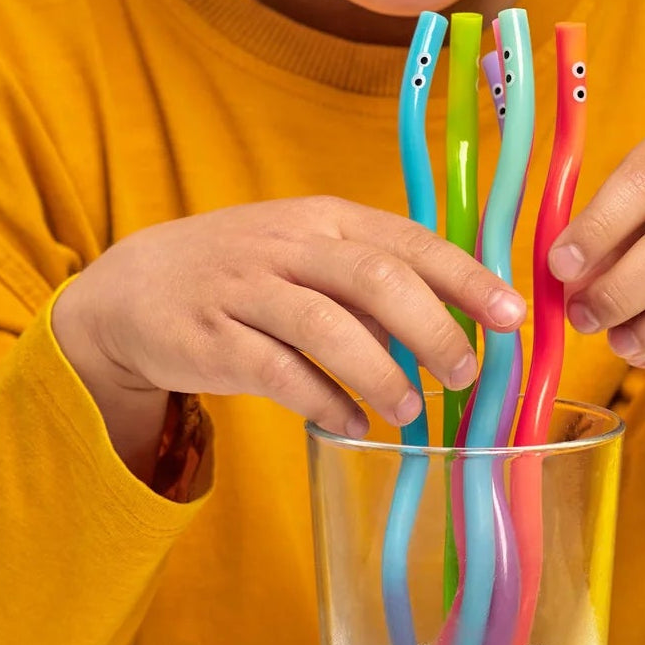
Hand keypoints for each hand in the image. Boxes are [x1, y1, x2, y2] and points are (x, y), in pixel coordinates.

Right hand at [53, 197, 525, 476]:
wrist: (133, 289)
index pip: (410, 242)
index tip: (511, 317)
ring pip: (327, 327)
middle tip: (465, 373)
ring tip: (411, 411)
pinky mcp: (213, 340)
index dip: (466, 279)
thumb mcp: (304, 255)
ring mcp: (246, 290)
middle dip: (432, 328)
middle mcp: (289, 247)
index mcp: (324, 220)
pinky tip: (351, 424)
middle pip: (376, 280)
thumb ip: (369, 284)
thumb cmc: (243, 274)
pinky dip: (323, 402)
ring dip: (380, 372)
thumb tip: (450, 327)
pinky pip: (278, 374)